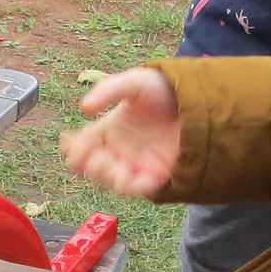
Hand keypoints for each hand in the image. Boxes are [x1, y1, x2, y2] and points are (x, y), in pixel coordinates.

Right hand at [60, 67, 180, 197]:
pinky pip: (140, 189)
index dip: (73, 147)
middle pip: (93, 167)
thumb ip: (109, 90)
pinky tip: (137, 176)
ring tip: (109, 163)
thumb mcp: (136, 81)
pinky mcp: (158, 176)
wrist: (201, 100)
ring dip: (106, 176)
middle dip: (88, 164)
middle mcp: (119, 150)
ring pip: (112, 181)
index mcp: (109, 130)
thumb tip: (83, 108)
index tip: (69, 143)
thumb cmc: (165, 89)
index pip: (83, 145)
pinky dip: (136, 186)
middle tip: (89, 155)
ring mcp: (138, 165)